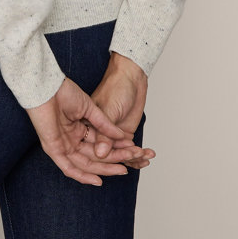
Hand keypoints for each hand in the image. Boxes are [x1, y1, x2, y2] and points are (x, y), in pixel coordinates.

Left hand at [25, 76, 151, 184]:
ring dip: (104, 168)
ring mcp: (62, 145)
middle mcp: (71, 139)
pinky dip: (82, 176)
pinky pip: (68, 167)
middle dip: (114, 160)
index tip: (133, 150)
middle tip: (130, 162)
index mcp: (78, 128)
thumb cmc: (64, 91)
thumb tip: (121, 136)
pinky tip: (98, 180)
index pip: (100, 143)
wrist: (48, 86)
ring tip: (122, 170)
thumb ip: (104, 124)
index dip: (116, 148)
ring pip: (85, 163)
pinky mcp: (53, 149)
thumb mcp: (89, 108)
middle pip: (95, 156)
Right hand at [88, 52, 154, 169]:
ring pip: (121, 156)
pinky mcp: (124, 136)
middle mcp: (100, 134)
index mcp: (90, 127)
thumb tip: (100, 154)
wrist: (132, 77)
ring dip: (134, 158)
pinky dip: (139, 156)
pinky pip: (130, 152)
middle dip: (124, 158)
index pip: (95, 151)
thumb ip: (105, 133)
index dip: (108, 159)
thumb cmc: (116, 87)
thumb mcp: (110, 110)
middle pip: (109, 156)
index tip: (121, 161)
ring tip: (145, 154)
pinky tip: (148, 156)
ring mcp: (113, 136)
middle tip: (136, 153)